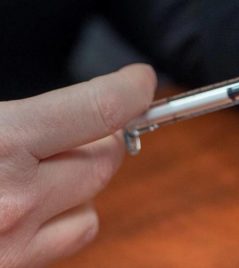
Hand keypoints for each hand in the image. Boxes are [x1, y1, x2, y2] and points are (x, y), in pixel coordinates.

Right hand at [0, 64, 155, 265]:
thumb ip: (23, 114)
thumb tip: (81, 108)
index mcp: (3, 141)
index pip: (101, 107)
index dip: (131, 90)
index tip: (139, 82)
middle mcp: (16, 198)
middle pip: (106, 159)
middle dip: (103, 137)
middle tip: (79, 128)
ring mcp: (16, 243)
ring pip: (93, 205)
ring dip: (82, 183)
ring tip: (41, 171)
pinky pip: (70, 238)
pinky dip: (64, 218)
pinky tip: (32, 205)